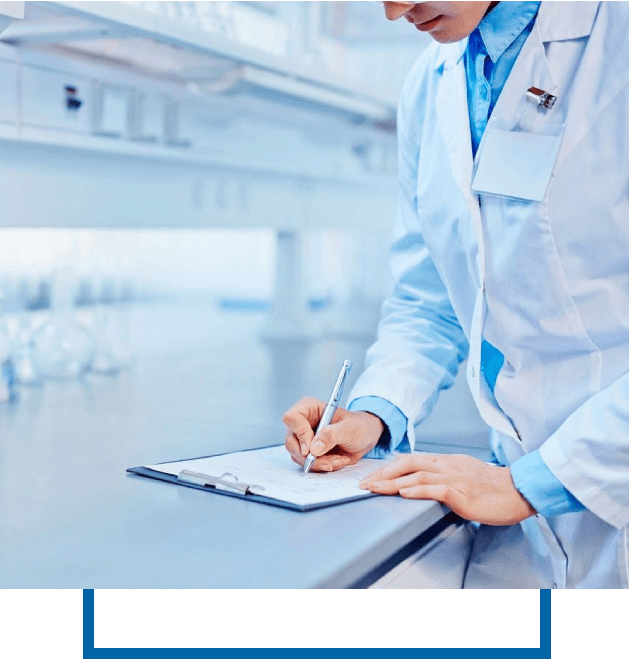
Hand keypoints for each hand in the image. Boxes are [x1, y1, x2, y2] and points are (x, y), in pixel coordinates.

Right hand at [283, 397, 383, 471]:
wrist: (366, 437)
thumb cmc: (359, 426)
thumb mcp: (349, 429)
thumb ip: (332, 435)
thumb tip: (313, 448)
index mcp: (310, 408)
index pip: (292, 417)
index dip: (299, 433)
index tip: (311, 448)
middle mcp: (304, 423)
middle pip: (291, 441)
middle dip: (309, 456)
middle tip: (329, 461)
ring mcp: (305, 438)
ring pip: (298, 456)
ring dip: (319, 463)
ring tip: (338, 459)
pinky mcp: (309, 452)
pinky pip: (307, 464)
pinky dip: (322, 466)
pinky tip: (337, 461)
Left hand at [359, 454, 536, 525]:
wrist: (518, 490)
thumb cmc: (493, 486)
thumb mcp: (463, 474)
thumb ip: (443, 475)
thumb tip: (423, 480)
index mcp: (445, 461)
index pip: (410, 459)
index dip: (388, 467)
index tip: (372, 476)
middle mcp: (446, 465)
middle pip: (407, 462)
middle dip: (383, 472)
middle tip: (365, 483)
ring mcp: (453, 477)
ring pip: (416, 474)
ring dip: (392, 482)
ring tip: (374, 488)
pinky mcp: (461, 492)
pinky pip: (435, 488)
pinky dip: (417, 489)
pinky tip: (403, 492)